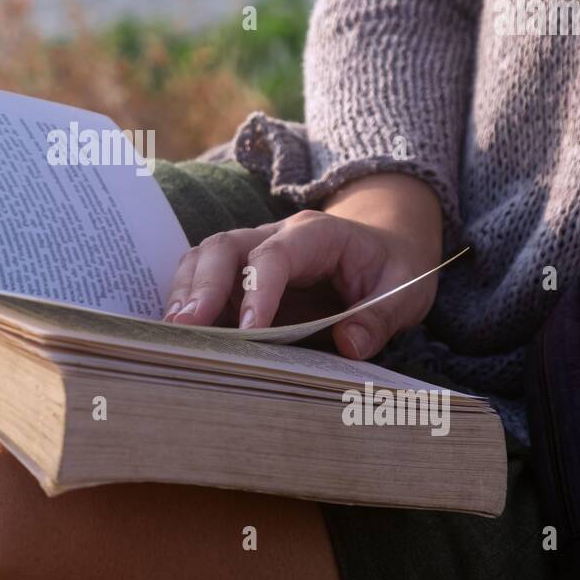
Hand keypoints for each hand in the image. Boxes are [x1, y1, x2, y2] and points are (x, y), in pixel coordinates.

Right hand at [162, 173, 442, 359]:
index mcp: (317, 234)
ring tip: (174, 332)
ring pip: (205, 258)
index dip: (258, 289)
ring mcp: (253, 252)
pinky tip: (180, 332)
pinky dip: (188, 300)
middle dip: (203, 286)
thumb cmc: (392, 267)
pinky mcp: (241, 275)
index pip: (276, 255)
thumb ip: (379, 316)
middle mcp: (276, 235)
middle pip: (225, 247)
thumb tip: (348, 344)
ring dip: (187, 292)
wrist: (383, 245)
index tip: (252, 330)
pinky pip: (204, 278)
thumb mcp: (404, 291)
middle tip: (186, 327)